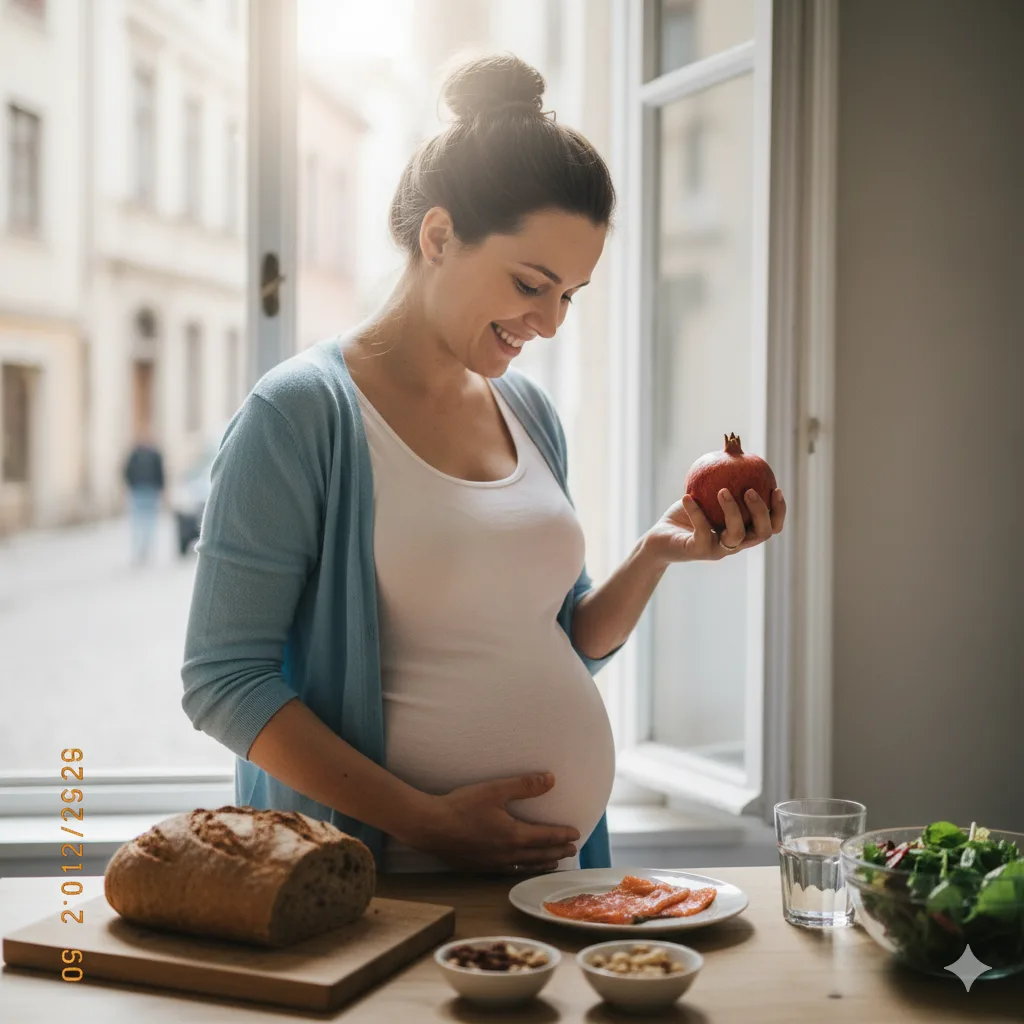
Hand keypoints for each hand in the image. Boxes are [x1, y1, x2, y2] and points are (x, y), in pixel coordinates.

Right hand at [402, 773, 579, 874]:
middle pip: (539, 854)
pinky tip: (519, 867)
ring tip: (553, 864)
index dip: (562, 835)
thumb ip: (524, 785)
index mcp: (514, 835)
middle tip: (571, 851)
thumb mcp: (495, 789)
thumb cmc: (462, 806)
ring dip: (542, 864)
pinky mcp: (480, 867)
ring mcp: (493, 863)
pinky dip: (522, 869)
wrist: (430, 827)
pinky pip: (508, 871)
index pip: (546, 836)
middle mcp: (507, 853)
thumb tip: (551, 779)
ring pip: (525, 865)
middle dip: (557, 852)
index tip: (576, 834)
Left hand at [643, 487, 785, 564]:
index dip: (778, 511)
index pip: (771, 526)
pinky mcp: (698, 552)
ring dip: (732, 511)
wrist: (661, 538)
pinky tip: (687, 496)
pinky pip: (702, 531)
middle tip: (749, 490)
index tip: (775, 488)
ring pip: (736, 535)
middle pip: (761, 533)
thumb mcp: (705, 493)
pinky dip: (696, 512)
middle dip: (760, 511)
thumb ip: (721, 477)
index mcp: (743, 530)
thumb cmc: (686, 513)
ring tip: (723, 490)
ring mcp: (718, 550)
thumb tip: (734, 447)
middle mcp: (735, 543)